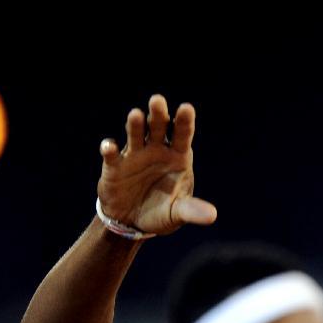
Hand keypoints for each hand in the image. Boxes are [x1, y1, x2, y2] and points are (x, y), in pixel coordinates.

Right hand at [96, 94, 216, 234]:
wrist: (132, 222)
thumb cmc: (161, 212)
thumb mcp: (178, 213)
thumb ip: (192, 210)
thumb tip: (212, 216)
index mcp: (177, 157)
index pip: (182, 135)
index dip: (184, 121)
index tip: (186, 108)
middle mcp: (156, 150)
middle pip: (158, 127)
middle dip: (158, 114)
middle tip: (157, 100)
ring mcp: (134, 155)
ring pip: (135, 134)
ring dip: (135, 125)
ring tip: (136, 115)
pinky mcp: (114, 166)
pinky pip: (111, 155)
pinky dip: (109, 149)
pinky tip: (109, 147)